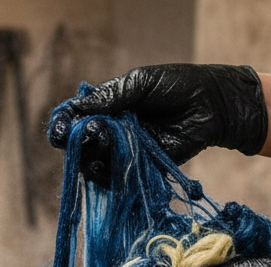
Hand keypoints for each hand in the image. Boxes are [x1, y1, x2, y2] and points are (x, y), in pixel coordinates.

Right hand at [51, 64, 267, 184]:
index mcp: (108, 108)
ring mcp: (123, 153)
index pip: (76, 119)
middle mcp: (111, 132)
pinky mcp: (137, 171)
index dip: (64, 125)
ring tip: (107, 144)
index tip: (59, 130)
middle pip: (79, 146)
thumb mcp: (141, 83)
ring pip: (92, 165)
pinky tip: (113, 164)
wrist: (210, 106)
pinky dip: (108, 175)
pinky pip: (114, 180)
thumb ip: (111, 97)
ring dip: (93, 158)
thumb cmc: (178, 86)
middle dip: (79, 142)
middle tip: (93, 133)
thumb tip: (79, 109)